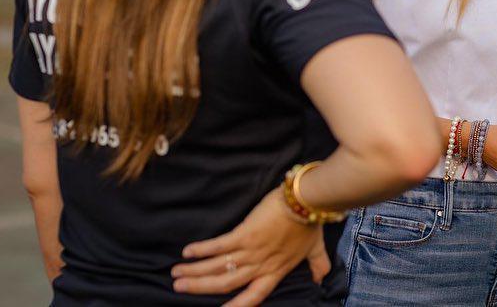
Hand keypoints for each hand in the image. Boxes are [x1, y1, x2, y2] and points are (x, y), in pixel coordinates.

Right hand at [171, 187, 329, 305]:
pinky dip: (202, 250)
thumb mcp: (316, 248)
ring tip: (176, 273)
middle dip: (201, 287)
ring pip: (218, 267)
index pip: (254, 296)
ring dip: (195, 271)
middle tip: (179, 287)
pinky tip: (187, 252)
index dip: (237, 306)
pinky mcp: (245, 233)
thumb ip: (317, 264)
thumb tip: (320, 279)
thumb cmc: (311, 222)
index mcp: (276, 270)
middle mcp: (260, 264)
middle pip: (226, 283)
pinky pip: (219, 245)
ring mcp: (252, 250)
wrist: (308, 201)